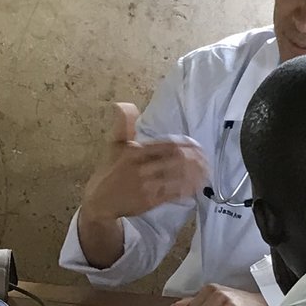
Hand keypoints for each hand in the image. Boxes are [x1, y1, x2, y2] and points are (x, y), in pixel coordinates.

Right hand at [78, 102, 209, 225]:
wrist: (100, 201)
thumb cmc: (112, 170)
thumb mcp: (115, 145)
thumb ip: (123, 124)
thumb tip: (121, 104)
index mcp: (136, 152)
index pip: (168, 145)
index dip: (187, 145)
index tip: (198, 146)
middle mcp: (142, 168)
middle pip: (176, 161)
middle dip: (195, 160)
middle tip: (206, 160)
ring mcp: (147, 185)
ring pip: (177, 178)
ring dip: (195, 175)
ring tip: (206, 172)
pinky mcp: (150, 201)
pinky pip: (174, 194)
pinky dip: (187, 189)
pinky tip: (196, 186)